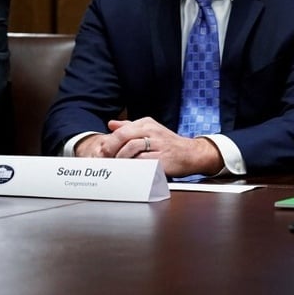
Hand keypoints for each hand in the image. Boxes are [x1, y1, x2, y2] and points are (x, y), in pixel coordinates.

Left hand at [74, 117, 222, 176]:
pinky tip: (129, 170)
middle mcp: (152, 131)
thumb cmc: (169, 144)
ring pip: (131, 149)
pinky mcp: (162, 159)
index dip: (109, 142)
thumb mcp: (151, 130)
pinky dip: (132, 166)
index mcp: (147, 124)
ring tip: (116, 165)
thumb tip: (111, 124)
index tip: (102, 152)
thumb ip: (130, 126)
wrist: (191, 154)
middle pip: (124, 136)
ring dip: (120, 158)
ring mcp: (158, 144)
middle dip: (111, 149)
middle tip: (104, 159)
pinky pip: (142, 162)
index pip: (122, 130)